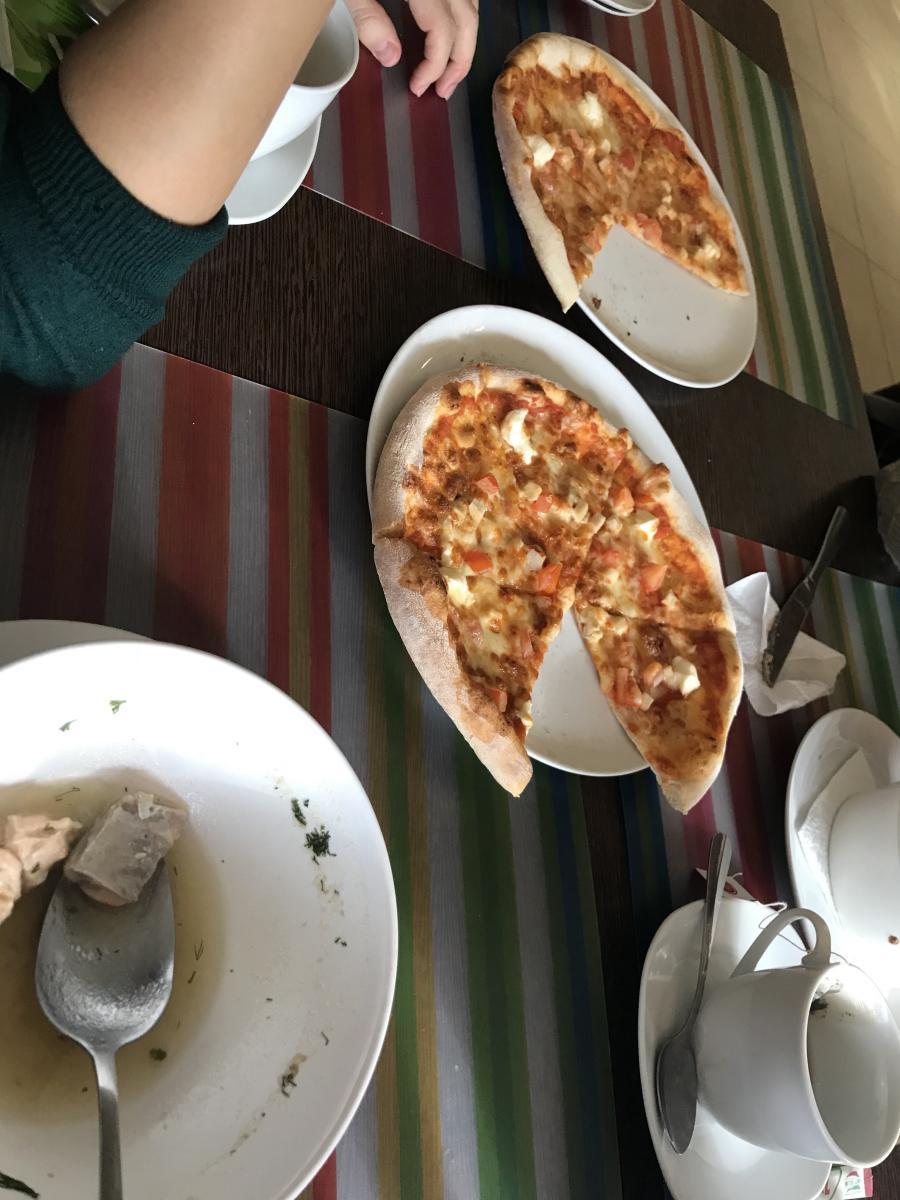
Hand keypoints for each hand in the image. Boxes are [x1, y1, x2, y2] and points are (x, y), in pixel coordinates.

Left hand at [346, 0, 477, 99]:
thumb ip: (367, 18)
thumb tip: (391, 56)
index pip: (444, 31)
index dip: (436, 65)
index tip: (418, 87)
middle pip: (467, 21)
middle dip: (460, 61)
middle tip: (444, 90)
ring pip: (471, 8)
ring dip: (465, 41)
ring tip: (450, 70)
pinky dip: (460, 18)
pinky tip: (449, 33)